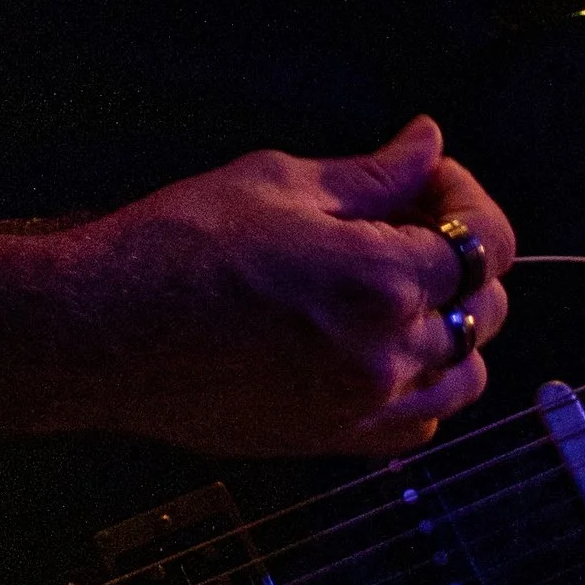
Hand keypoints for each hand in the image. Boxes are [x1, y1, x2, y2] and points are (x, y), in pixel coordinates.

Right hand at [55, 117, 514, 458]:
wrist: (99, 333)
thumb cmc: (176, 247)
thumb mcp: (277, 182)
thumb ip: (373, 174)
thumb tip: (427, 142)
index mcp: (382, 280)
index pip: (485, 242)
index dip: (464, 200)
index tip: (426, 181)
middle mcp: (388, 353)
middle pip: (484, 308)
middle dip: (462, 256)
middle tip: (405, 221)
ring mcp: (362, 407)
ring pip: (464, 374)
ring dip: (452, 326)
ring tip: (399, 288)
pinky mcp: (330, 442)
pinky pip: (418, 425)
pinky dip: (423, 389)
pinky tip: (382, 349)